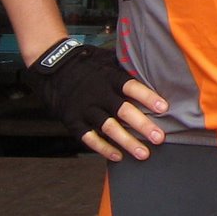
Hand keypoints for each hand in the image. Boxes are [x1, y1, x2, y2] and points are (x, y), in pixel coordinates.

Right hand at [23, 37, 166, 160]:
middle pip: (122, 111)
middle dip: (142, 125)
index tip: (164, 108)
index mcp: (109, 77)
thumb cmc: (88, 64)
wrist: (52, 68)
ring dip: (127, 142)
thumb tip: (156, 68)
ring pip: (108, 128)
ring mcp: (85, 109)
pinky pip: (89, 138)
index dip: (147, 97)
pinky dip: (103, 148)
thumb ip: (128, 66)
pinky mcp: (73, 121)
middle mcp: (98, 94)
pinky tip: (118, 156)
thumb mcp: (108, 59)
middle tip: (159, 138)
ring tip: (144, 154)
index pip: (131, 87)